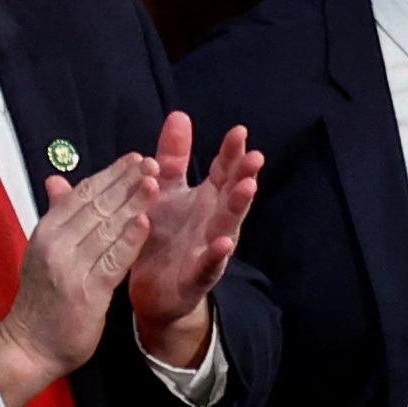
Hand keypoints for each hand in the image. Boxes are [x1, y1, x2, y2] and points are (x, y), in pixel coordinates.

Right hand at [0, 151, 150, 406]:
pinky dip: (129, 241)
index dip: (110, 174)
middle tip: (152, 162)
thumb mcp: (42, 252)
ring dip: (133, 203)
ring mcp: (70, 268)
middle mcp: (56, 245)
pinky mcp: (87, 292)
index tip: (135, 159)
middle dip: (126, 182)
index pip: (82, 194)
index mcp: (46, 231)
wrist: (30, 347)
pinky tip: (145, 223)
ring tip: (155, 182)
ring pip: (107, 228)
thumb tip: (56, 181)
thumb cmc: (41, 300)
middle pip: (97, 206)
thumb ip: (56, 216)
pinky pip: (113, 261)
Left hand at [124, 112, 259, 365]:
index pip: (224, 170)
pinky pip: (208, 265)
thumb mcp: (166, 192)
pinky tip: (223, 244)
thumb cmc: (164, 235)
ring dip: (238, 207)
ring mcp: (209, 249)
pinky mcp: (196, 277)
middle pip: (232, 194)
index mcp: (207, 198)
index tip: (239, 131)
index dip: (232, 152)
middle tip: (255, 156)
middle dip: (244, 175)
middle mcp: (214, 221)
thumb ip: (173, 157)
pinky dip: (216, 255)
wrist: (153, 291)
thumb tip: (179, 115)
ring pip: (227, 226)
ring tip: (247, 188)